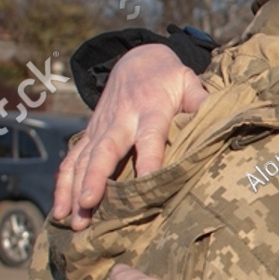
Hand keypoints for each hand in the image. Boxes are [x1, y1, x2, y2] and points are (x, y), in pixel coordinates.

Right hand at [52, 44, 208, 229]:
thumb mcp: (189, 81)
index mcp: (150, 109)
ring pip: (84, 159)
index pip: (150, 137)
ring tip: (70, 219)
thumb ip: (201, 100)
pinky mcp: (90, 134)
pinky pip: (72, 160)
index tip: (147, 181)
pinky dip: (63, 184)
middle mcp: (121, 120)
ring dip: (74, 189)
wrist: (136, 60)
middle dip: (94, 179)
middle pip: (106, 151)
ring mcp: (101, 128)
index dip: (149, 159)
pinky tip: (58, 210)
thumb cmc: (170, 78)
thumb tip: (220, 117)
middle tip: (87, 205)